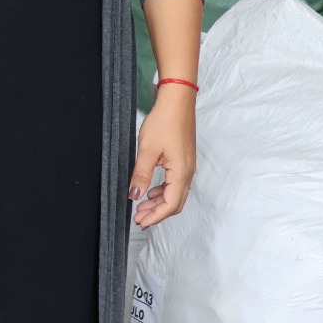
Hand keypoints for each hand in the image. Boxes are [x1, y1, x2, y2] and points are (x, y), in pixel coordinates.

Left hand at [130, 85, 195, 228]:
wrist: (177, 101)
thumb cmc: (165, 121)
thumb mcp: (147, 150)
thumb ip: (141, 175)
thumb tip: (135, 195)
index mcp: (181, 173)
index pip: (170, 205)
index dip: (155, 216)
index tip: (140, 222)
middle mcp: (188, 172)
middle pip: (174, 203)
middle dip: (157, 213)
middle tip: (138, 218)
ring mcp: (187, 166)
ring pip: (175, 193)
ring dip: (158, 202)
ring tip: (141, 206)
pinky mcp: (183, 160)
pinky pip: (175, 183)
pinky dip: (162, 191)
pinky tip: (150, 190)